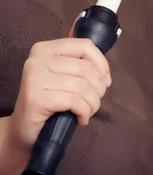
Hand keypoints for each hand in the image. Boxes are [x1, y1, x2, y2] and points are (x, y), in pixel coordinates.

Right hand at [7, 38, 110, 154]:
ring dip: (93, 103)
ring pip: (83, 86)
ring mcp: (35, 77)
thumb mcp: (66, 78)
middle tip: (94, 101)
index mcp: (46, 49)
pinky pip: (74, 101)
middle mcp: (38, 59)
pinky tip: (81, 118)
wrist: (25, 129)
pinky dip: (84, 112)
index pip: (85, 45)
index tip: (105, 81)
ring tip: (88, 111)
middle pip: (86, 68)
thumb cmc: (51, 103)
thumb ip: (81, 65)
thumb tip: (104, 68)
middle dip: (98, 89)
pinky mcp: (36, 97)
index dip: (102, 65)